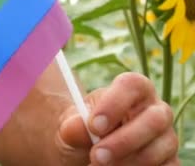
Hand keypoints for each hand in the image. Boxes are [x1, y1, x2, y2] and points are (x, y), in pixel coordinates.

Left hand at [56, 72, 178, 164]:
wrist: (89, 150)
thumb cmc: (85, 130)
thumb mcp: (73, 125)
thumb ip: (75, 125)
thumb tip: (77, 129)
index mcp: (133, 90)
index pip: (132, 85)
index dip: (114, 105)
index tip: (94, 127)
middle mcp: (156, 110)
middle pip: (154, 120)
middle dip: (124, 141)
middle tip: (97, 155)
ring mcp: (166, 136)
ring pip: (160, 148)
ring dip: (128, 161)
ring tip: (99, 165)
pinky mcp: (170, 161)